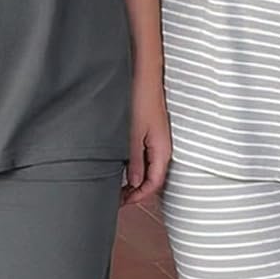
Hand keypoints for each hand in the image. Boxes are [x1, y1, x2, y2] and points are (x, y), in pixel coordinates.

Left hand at [122, 75, 170, 205]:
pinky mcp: (150, 133)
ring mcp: (157, 140)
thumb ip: (135, 160)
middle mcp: (162, 147)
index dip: (139, 196)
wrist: (144, 76)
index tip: (123, 202)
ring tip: (117, 185)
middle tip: (117, 198)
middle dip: (136, 191)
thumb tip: (135, 183)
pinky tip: (122, 167)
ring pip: (148, 168)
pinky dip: (135, 166)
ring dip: (134, 179)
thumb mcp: (133, 134)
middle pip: (152, 178)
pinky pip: (145, 156)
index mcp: (162, 150)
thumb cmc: (140, 100)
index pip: (154, 183)